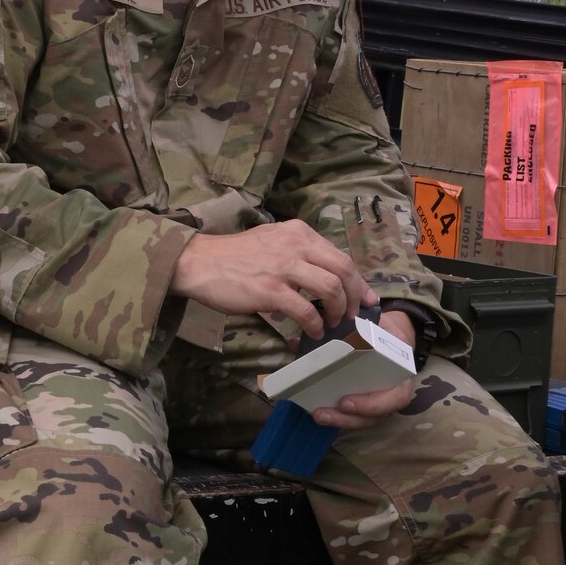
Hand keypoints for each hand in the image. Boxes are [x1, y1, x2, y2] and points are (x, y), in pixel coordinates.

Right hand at [170, 221, 375, 340]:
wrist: (199, 262)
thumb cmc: (234, 256)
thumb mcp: (272, 241)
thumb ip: (298, 252)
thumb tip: (324, 276)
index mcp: (299, 233)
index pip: (341, 255)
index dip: (359, 280)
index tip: (366, 298)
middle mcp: (296, 245)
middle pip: (344, 270)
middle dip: (356, 296)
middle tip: (354, 315)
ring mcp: (283, 267)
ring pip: (331, 288)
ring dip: (339, 311)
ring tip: (334, 323)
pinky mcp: (270, 290)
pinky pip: (306, 310)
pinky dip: (315, 324)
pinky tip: (314, 331)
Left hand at [312, 308, 416, 430]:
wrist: (391, 334)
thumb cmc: (386, 330)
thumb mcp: (381, 323)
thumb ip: (363, 323)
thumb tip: (335, 319)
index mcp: (402, 374)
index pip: (397, 397)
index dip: (372, 404)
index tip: (346, 402)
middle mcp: (393, 392)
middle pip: (374, 416)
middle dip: (347, 418)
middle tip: (322, 413)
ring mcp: (379, 401)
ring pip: (362, 420)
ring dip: (339, 420)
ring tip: (317, 415)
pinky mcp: (364, 403)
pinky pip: (353, 415)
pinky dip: (336, 416)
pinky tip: (316, 411)